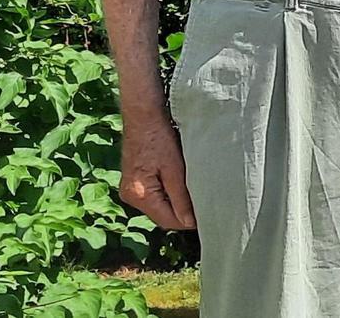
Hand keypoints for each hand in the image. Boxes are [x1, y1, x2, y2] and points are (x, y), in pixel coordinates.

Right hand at [118, 107, 195, 229]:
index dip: (188, 221)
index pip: (167, 220)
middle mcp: (130, 197)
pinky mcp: (134, 182)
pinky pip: (154, 196)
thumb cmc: (159, 138)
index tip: (209, 216)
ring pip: (159, 206)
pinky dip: (168, 193)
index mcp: (139, 195)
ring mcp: (130, 190)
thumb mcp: (175, 168)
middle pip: (162, 215)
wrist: (143, 116)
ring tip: (195, 192)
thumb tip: (189, 223)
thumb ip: (181, 197)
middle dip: (182, 213)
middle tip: (206, 204)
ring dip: (176, 203)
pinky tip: (181, 184)